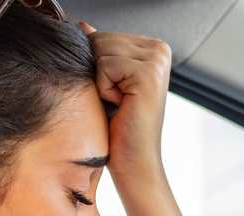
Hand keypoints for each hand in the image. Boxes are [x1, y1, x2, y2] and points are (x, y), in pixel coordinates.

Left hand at [78, 21, 169, 186]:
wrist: (134, 162)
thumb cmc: (120, 128)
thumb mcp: (106, 82)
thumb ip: (99, 51)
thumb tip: (83, 26)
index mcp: (153, 48)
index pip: (103, 36)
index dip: (98, 68)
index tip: (117, 93)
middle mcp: (159, 49)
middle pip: (101, 40)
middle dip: (98, 74)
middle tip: (118, 100)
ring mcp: (157, 60)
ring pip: (101, 51)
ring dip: (101, 82)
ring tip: (120, 103)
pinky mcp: (148, 73)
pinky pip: (105, 65)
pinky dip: (104, 89)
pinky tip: (121, 105)